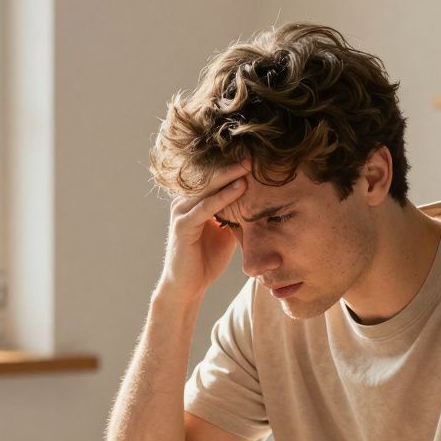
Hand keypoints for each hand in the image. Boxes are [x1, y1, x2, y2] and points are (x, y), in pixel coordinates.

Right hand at [157, 165, 248, 300]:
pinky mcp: (183, 226)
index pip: (215, 180)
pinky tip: (240, 187)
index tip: (256, 157)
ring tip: (250, 164)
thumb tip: (259, 205)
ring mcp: (182, 213)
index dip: (234, 169)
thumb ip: (235, 216)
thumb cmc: (205, 261)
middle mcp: (184, 203)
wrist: (187, 288)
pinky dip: (224, 196)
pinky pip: (206, 207)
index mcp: (194, 203)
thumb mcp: (225, 234)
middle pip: (211, 178)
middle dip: (233, 166)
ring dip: (230, 175)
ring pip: (208, 188)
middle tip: (255, 153)